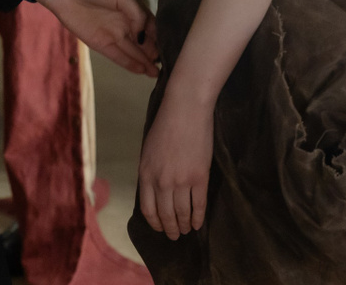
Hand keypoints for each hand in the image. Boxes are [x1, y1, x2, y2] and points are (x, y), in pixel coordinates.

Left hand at [27, 0, 159, 74]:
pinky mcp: (101, 44)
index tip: (171, 48)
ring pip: (132, 52)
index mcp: (133, 9)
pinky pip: (118, 56)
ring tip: (157, 73)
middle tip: (166, 65)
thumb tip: (143, 34)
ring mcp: (113, 35)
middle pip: (144, 42)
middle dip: (154, 53)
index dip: (160, 37)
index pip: (152, 27)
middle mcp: (126, 24)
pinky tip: (141, 70)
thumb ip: (136, 13)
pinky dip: (129, 63)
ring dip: (144, 62)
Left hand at [137, 87, 213, 239]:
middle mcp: (162, 182)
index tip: (160, 228)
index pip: (148, 209)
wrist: (185, 109)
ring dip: (184, 225)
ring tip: (187, 231)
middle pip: (165, 215)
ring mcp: (181, 181)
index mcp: (146, 174)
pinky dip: (198, 217)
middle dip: (170, 229)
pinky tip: (198, 224)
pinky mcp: (200, 177)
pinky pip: (199, 204)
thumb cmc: (165, 125)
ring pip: (182, 213)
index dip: (155, 223)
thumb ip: (150, 172)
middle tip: (175, 236)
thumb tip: (155, 192)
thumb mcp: (148, 150)